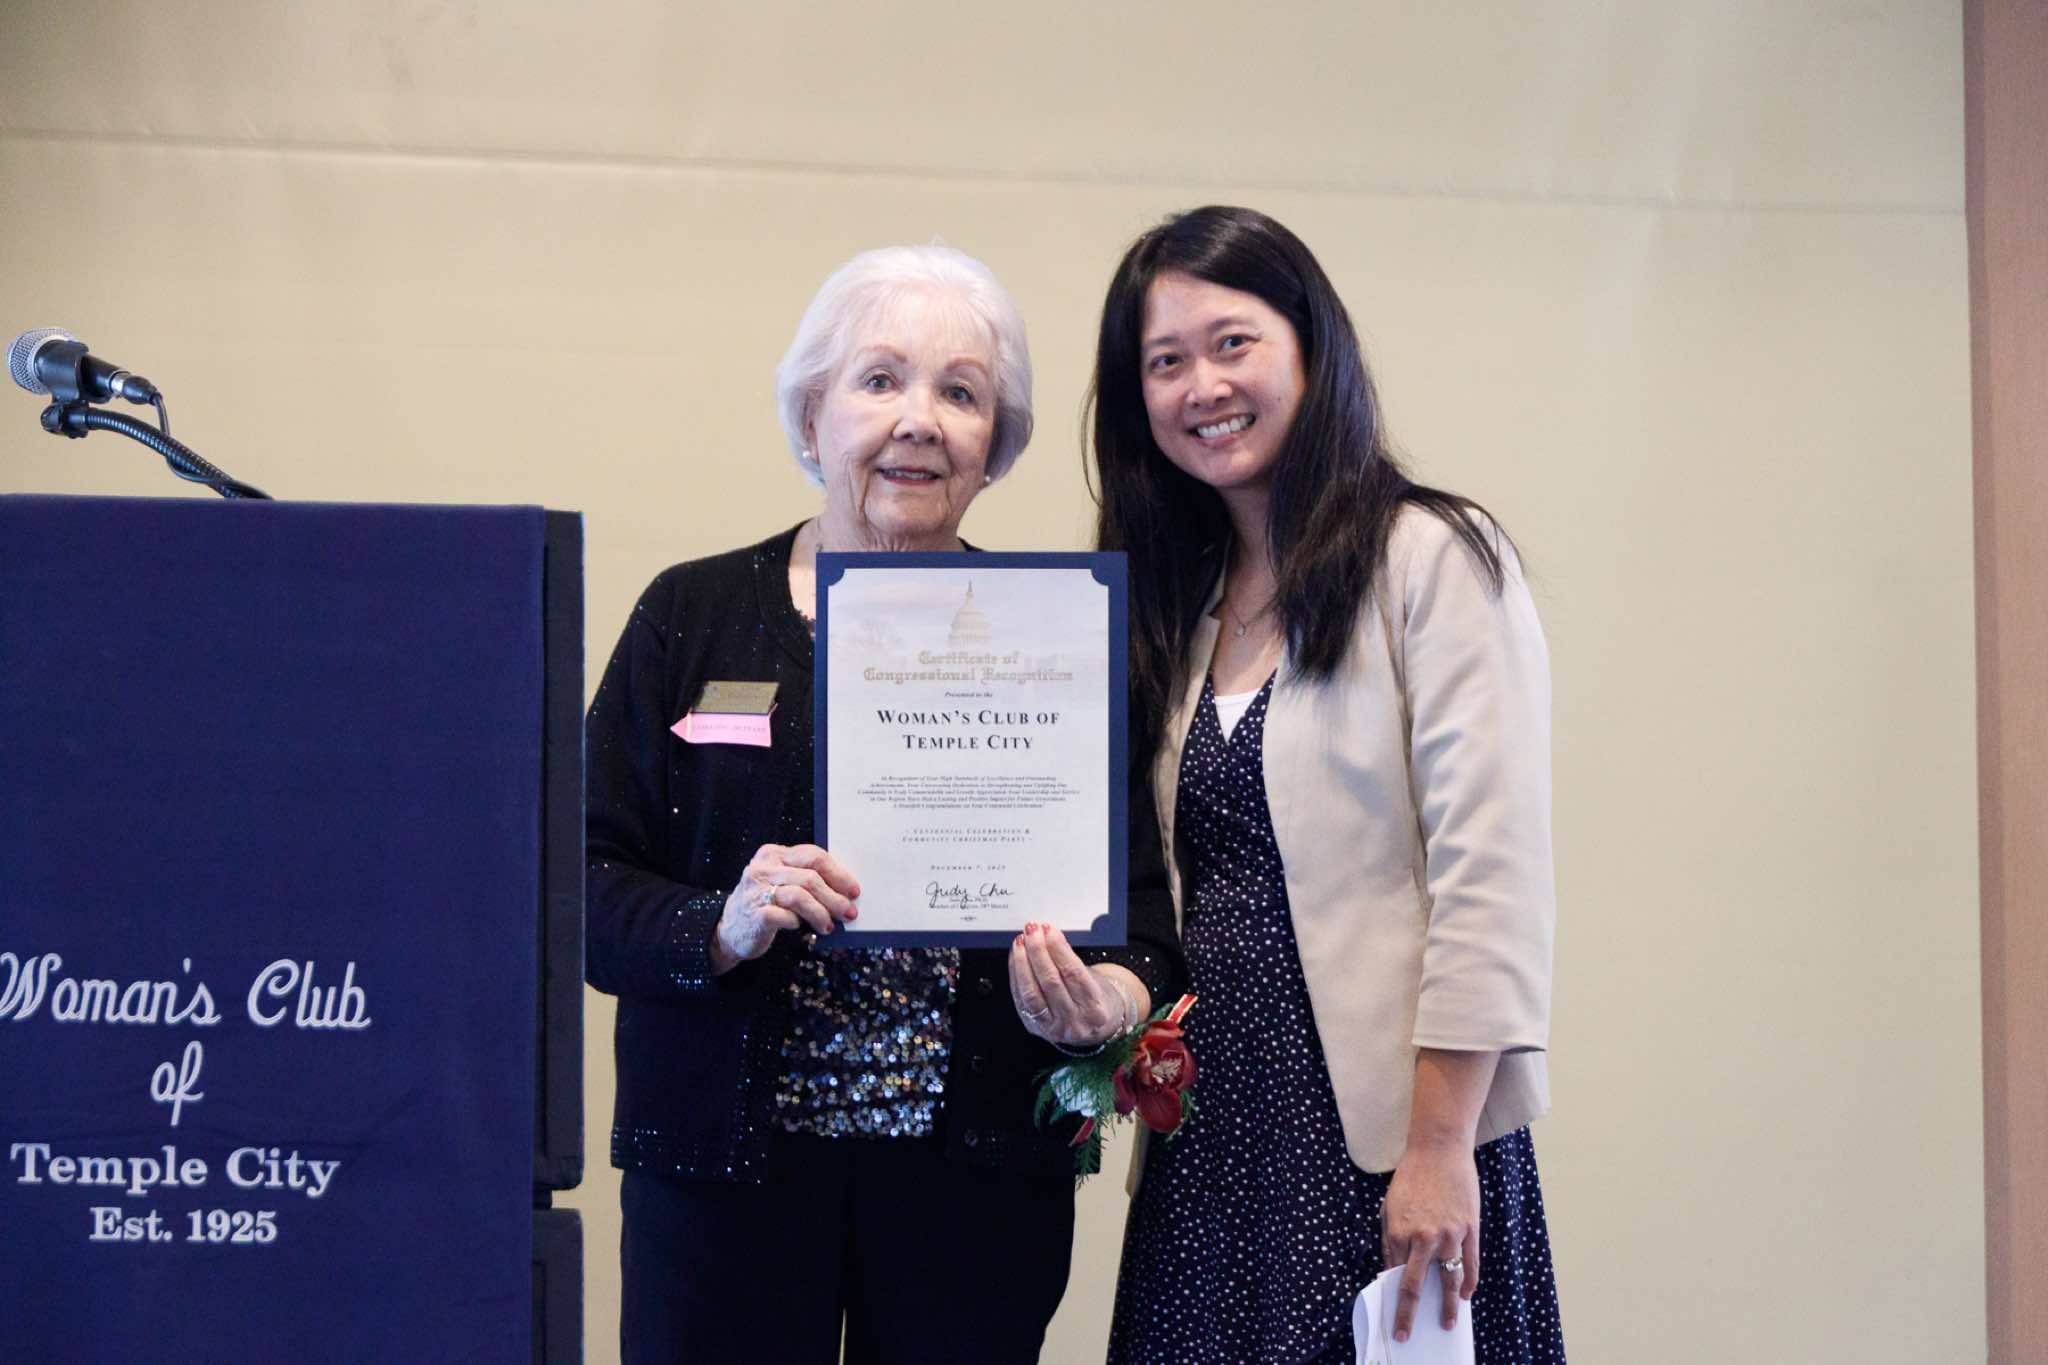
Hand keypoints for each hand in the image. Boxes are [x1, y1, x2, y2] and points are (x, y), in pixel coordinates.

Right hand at [710, 844, 859, 972]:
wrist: (729, 930)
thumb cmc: (763, 904)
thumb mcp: (780, 882)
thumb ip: (804, 878)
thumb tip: (844, 890)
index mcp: (772, 854)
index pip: (813, 855)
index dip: (838, 873)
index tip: (853, 890)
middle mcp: (763, 868)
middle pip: (810, 876)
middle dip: (835, 896)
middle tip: (849, 911)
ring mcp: (756, 891)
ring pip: (801, 896)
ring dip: (822, 912)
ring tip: (829, 925)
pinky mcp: (755, 914)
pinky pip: (786, 916)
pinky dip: (799, 923)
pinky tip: (802, 928)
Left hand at [1007, 922, 1136, 1047]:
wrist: (1094, 1028)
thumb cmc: (1095, 999)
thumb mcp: (1094, 980)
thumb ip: (1071, 962)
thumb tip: (1048, 936)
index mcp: (1095, 1008)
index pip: (1073, 972)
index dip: (1058, 948)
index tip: (1049, 930)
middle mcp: (1075, 1021)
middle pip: (1050, 981)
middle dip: (1038, 951)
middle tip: (1032, 931)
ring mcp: (1054, 1028)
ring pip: (1032, 993)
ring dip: (1022, 963)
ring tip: (1021, 943)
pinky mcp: (1036, 1029)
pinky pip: (1021, 1000)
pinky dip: (1016, 976)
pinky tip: (1017, 959)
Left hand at [1381, 1142, 1479, 1341]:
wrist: (1438, 1149)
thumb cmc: (1411, 1177)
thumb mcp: (1389, 1206)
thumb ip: (1390, 1239)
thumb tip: (1391, 1269)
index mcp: (1398, 1231)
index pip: (1393, 1273)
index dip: (1392, 1293)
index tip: (1391, 1313)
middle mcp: (1422, 1237)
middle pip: (1415, 1288)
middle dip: (1408, 1316)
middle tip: (1406, 1335)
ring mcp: (1449, 1235)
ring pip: (1448, 1281)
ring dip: (1448, 1307)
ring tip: (1449, 1323)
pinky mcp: (1469, 1229)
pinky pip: (1470, 1264)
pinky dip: (1469, 1283)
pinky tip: (1467, 1295)